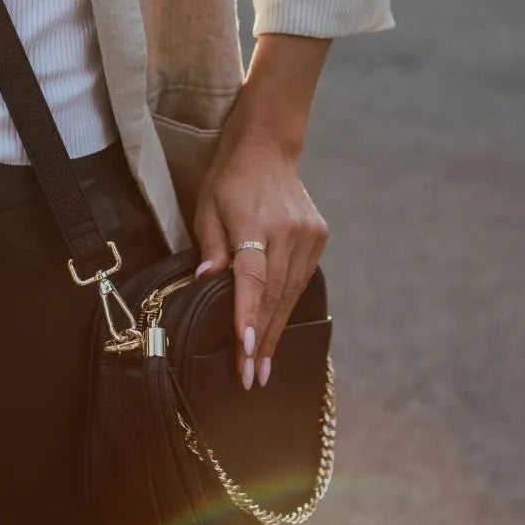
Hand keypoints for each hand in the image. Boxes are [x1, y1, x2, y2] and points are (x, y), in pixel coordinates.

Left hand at [191, 122, 328, 390]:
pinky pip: (302, 279)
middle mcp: (286, 231)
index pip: (252, 278)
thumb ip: (210, 245)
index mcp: (254, 223)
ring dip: (276, 329)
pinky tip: (278, 328)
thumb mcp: (207, 205)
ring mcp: (307, 235)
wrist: (267, 147)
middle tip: (252, 377)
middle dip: (262, 339)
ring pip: (291, 292)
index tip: (246, 350)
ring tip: (263, 364)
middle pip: (274, 294)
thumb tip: (206, 282)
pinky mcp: (318, 236)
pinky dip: (288, 305)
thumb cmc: (228, 178)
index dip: (248, 316)